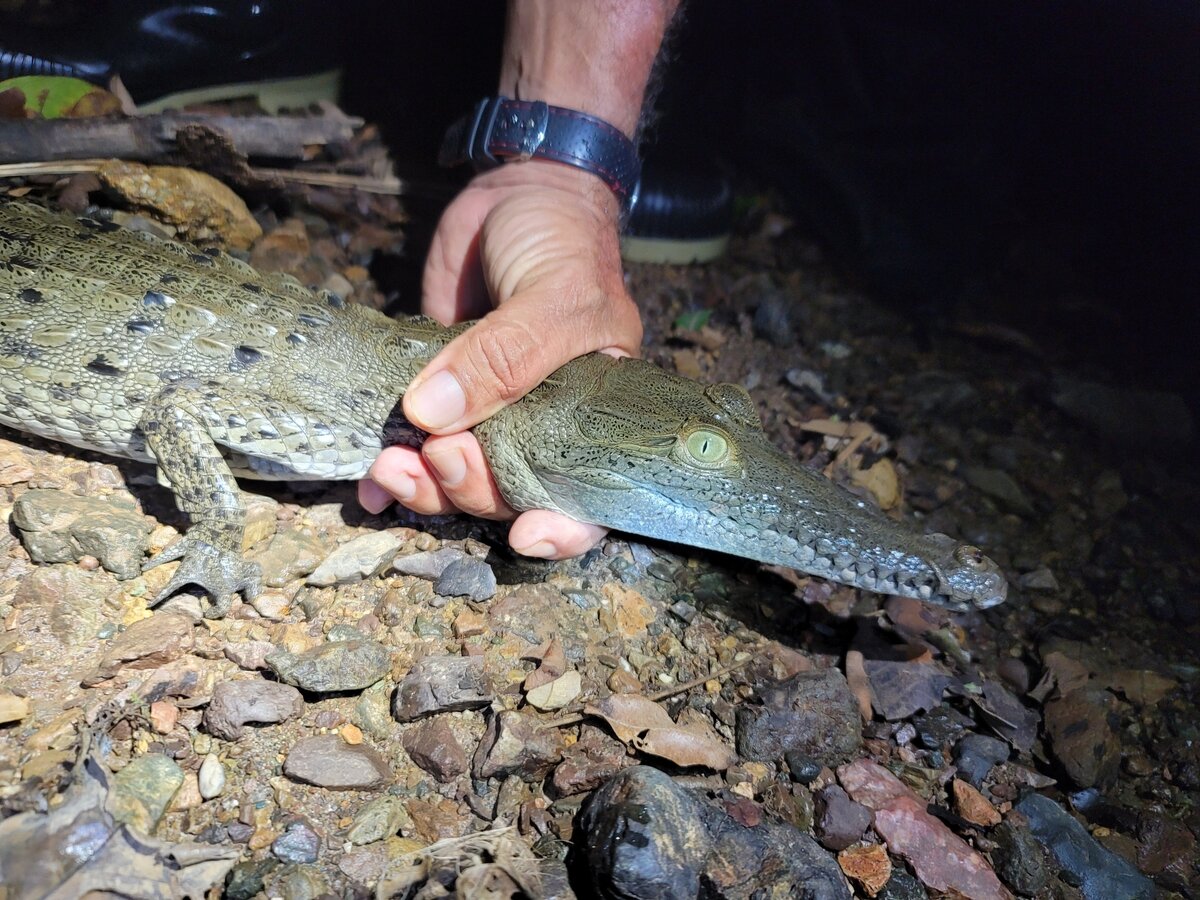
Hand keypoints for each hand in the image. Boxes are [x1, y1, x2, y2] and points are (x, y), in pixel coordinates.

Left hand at [359, 161, 642, 557]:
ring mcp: (489, 412)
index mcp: (595, 416)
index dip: (562, 528)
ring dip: (422, 486)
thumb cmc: (564, 240)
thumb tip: (432, 416)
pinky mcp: (438, 393)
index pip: (588, 494)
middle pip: (509, 492)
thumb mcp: (555, 295)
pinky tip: (366, 482)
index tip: (524, 535)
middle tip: (436, 456)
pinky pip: (417, 444)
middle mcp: (544, 426)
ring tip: (389, 465)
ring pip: (457, 479)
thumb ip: (503, 356)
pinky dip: (391, 472)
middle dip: (468, 490)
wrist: (517, 190)